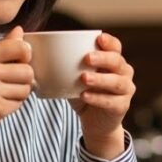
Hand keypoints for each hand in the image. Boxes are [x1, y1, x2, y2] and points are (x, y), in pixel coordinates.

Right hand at [0, 27, 34, 155]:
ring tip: (3, 92)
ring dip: (19, 92)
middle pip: (27, 71)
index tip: (19, 61)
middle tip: (11, 81)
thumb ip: (1, 46)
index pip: (20, 48)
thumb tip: (20, 30)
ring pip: (26, 88)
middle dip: (24, 77)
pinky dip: (13, 104)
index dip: (25, 55)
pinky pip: (20, 104)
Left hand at [70, 32, 135, 158]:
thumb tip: (35, 54)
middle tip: (86, 58)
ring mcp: (125, 90)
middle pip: (118, 61)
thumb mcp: (74, 78)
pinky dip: (97, 98)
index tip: (98, 38)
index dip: (109, 42)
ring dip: (100, 79)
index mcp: (113, 61)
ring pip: (117, 82)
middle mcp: (124, 73)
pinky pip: (111, 101)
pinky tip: (84, 96)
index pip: (116, 47)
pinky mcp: (122, 107)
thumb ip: (64, 66)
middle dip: (103, 58)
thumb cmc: (84, 94)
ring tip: (83, 78)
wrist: (95, 123)